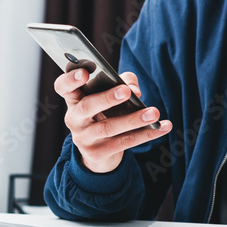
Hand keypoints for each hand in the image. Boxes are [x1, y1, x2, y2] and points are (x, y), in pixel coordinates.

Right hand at [55, 69, 170, 173]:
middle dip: (107, 98)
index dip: (70, 79)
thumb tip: (134, 89)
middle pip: (86, 107)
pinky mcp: (98, 154)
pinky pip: (124, 143)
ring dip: (133, 120)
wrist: (101, 152)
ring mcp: (84, 138)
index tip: (84, 73)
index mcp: (74, 99)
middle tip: (126, 91)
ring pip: (108, 128)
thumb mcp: (111, 95)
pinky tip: (163, 127)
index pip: (63, 87)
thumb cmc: (107, 112)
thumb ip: (123, 82)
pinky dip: (146, 134)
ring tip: (153, 113)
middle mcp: (74, 119)